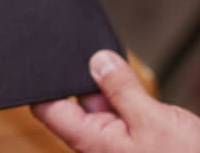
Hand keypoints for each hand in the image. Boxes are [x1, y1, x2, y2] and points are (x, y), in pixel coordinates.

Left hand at [31, 50, 199, 152]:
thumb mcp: (153, 118)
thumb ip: (123, 89)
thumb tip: (98, 62)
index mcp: (93, 143)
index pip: (50, 110)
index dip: (46, 83)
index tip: (53, 58)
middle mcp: (99, 145)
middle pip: (76, 103)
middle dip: (87, 76)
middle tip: (104, 55)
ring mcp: (116, 144)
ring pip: (101, 106)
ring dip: (111, 86)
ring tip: (126, 72)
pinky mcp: (134, 141)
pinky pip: (120, 113)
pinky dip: (126, 97)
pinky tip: (138, 90)